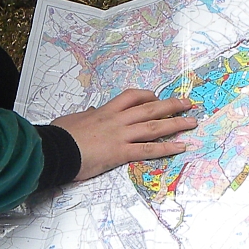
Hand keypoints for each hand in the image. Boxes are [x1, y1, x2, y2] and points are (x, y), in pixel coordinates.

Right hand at [51, 89, 197, 180]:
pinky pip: (148, 149)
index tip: (156, 97)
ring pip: (154, 126)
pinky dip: (167, 148)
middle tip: (187, 103)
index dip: (147, 95)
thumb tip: (93, 112)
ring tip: (192, 122)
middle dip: (171, 105)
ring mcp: (120, 136)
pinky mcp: (121, 153)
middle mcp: (117, 120)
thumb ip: (86, 116)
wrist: (55, 149)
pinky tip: (181, 146)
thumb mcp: (73, 119)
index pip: (131, 97)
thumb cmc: (60, 135)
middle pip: (149, 108)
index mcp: (105, 111)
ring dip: (176, 124)